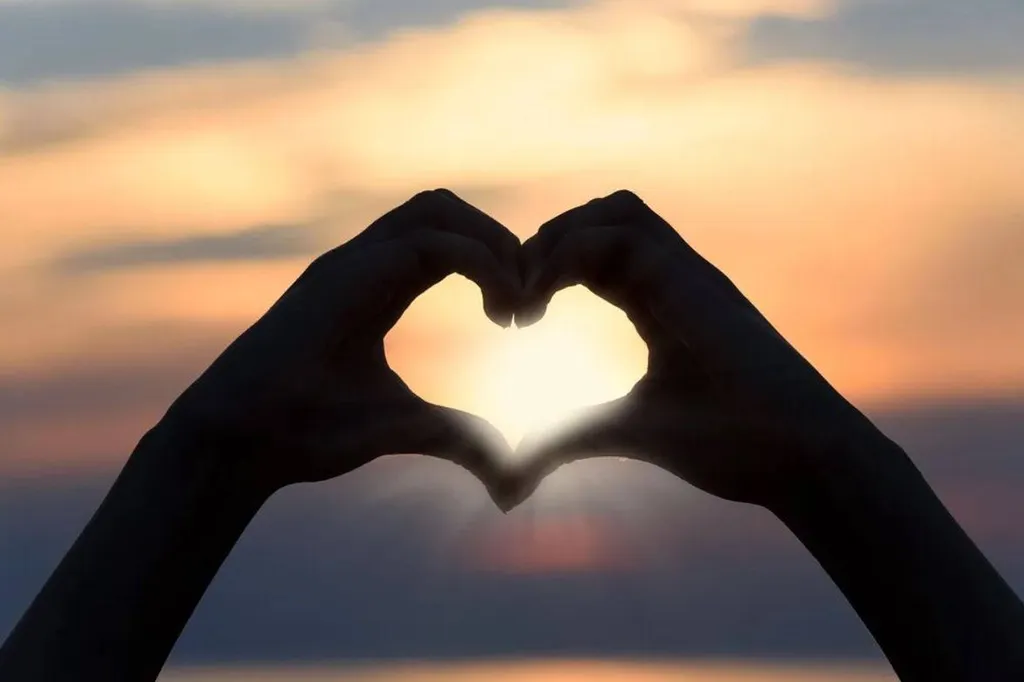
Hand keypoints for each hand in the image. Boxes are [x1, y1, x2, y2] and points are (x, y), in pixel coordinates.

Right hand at [161, 189, 524, 506]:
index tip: (520, 317)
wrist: (241, 443)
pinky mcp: (343, 274)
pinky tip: (499, 308)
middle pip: (445, 208)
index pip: (448, 240)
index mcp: (377, 285)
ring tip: (516, 297)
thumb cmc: (308, 432)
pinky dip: (479, 261)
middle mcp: (363, 262)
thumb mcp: (406, 428)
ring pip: (437, 208)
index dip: (494, 263)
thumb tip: (509, 467)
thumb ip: (459, 437)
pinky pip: (429, 242)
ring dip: (491, 241)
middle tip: (528, 298)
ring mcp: (349, 262)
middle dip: (499, 241)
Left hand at [514, 190, 875, 507]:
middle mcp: (675, 278)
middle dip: (546, 242)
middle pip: (603, 215)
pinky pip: (622, 235)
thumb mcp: (626, 433)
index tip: (512, 319)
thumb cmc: (731, 445)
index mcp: (661, 303)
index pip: (595, 255)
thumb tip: (512, 473)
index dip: (546, 271)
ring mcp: (689, 274)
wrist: (800, 459)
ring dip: (558, 237)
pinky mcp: (695, 281)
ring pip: (616, 209)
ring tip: (527, 290)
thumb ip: (569, 438)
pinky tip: (542, 298)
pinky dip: (568, 253)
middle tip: (511, 295)